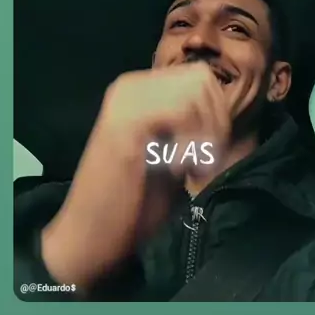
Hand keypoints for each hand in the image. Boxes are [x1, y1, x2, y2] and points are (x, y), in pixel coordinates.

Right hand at [41, 63, 229, 290]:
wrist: (91, 237)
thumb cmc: (133, 204)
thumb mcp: (173, 155)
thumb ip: (193, 127)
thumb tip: (224, 113)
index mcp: (140, 91)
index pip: (200, 76)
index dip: (218, 114)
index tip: (210, 154)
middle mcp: (130, 87)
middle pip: (202, 78)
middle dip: (215, 122)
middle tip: (202, 163)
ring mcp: (125, 101)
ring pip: (194, 92)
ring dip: (204, 133)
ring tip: (190, 168)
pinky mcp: (124, 122)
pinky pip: (180, 111)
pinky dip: (189, 142)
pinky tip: (176, 169)